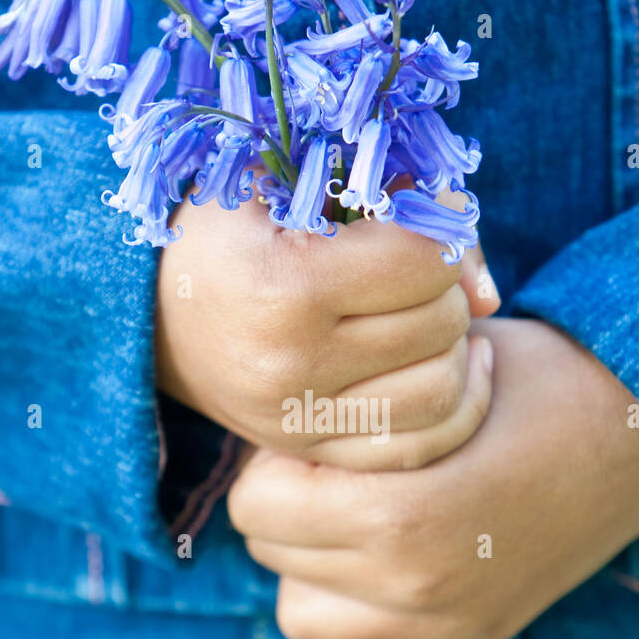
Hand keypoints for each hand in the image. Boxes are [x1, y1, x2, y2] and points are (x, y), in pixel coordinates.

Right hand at [156, 186, 498, 469]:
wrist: (148, 313)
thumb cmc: (228, 230)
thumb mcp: (288, 185)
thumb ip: (399, 209)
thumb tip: (491, 294)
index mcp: (282, 289)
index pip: (424, 262)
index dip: (435, 228)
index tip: (414, 217)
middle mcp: (290, 368)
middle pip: (440, 325)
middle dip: (444, 286)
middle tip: (417, 268)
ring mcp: (298, 421)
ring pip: (442, 391)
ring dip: (454, 347)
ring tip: (431, 315)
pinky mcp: (309, 453)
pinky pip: (418, 447)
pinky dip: (453, 408)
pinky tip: (451, 369)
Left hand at [227, 318, 638, 638]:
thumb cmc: (535, 383)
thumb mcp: (434, 373)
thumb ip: (347, 410)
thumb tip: (273, 419)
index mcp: (397, 513)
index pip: (255, 506)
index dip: (276, 460)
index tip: (317, 436)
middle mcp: (410, 586)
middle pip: (272, 555)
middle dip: (289, 506)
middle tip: (338, 469)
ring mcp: (440, 626)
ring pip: (301, 615)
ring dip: (312, 568)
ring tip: (356, 520)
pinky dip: (356, 625)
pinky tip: (385, 572)